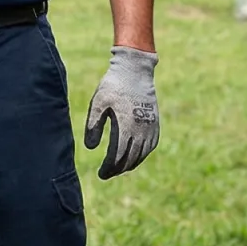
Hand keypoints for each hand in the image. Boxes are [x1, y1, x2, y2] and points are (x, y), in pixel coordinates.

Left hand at [84, 46, 159, 179]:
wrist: (135, 71)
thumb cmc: (113, 86)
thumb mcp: (98, 103)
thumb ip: (93, 125)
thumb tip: (91, 148)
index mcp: (125, 126)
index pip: (118, 156)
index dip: (109, 168)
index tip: (101, 174)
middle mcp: (141, 129)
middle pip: (130, 158)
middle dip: (118, 169)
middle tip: (107, 174)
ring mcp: (150, 127)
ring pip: (142, 154)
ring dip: (130, 164)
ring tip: (118, 169)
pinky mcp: (155, 123)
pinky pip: (151, 145)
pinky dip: (142, 155)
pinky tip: (134, 157)